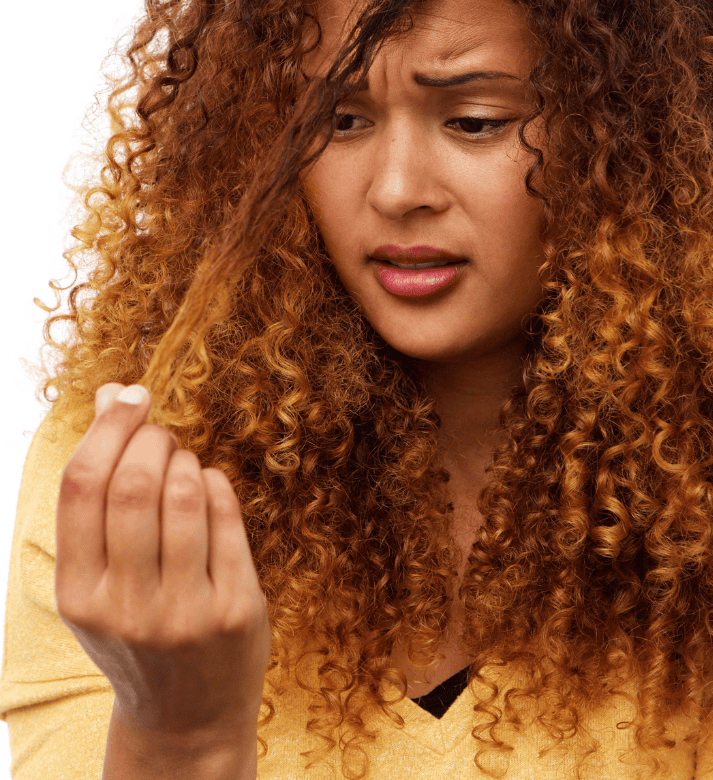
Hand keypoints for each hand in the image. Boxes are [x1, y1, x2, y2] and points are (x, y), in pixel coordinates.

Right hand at [55, 382, 270, 742]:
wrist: (186, 716)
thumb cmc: (137, 629)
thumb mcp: (99, 579)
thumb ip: (98, 496)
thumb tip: (109, 394)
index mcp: (79, 595)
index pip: (82, 487)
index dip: (107, 427)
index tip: (128, 395)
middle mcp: (126, 606)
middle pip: (135, 484)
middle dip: (152, 437)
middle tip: (161, 430)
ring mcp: (184, 611)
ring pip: (185, 494)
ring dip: (186, 459)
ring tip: (183, 464)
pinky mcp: (236, 609)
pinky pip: (229, 516)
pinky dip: (217, 485)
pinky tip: (209, 487)